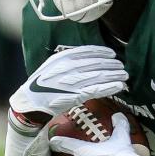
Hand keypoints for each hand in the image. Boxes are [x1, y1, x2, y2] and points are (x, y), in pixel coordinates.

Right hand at [9, 46, 127, 125]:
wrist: (30, 103)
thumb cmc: (41, 86)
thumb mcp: (52, 67)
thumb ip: (67, 61)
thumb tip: (88, 59)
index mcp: (61, 58)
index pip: (86, 52)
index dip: (101, 52)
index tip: (112, 54)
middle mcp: (68, 68)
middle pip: (95, 64)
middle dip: (111, 64)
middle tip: (122, 66)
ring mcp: (71, 82)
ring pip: (99, 76)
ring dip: (114, 75)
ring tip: (124, 75)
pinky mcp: (75, 95)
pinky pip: (96, 90)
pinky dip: (109, 87)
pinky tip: (119, 86)